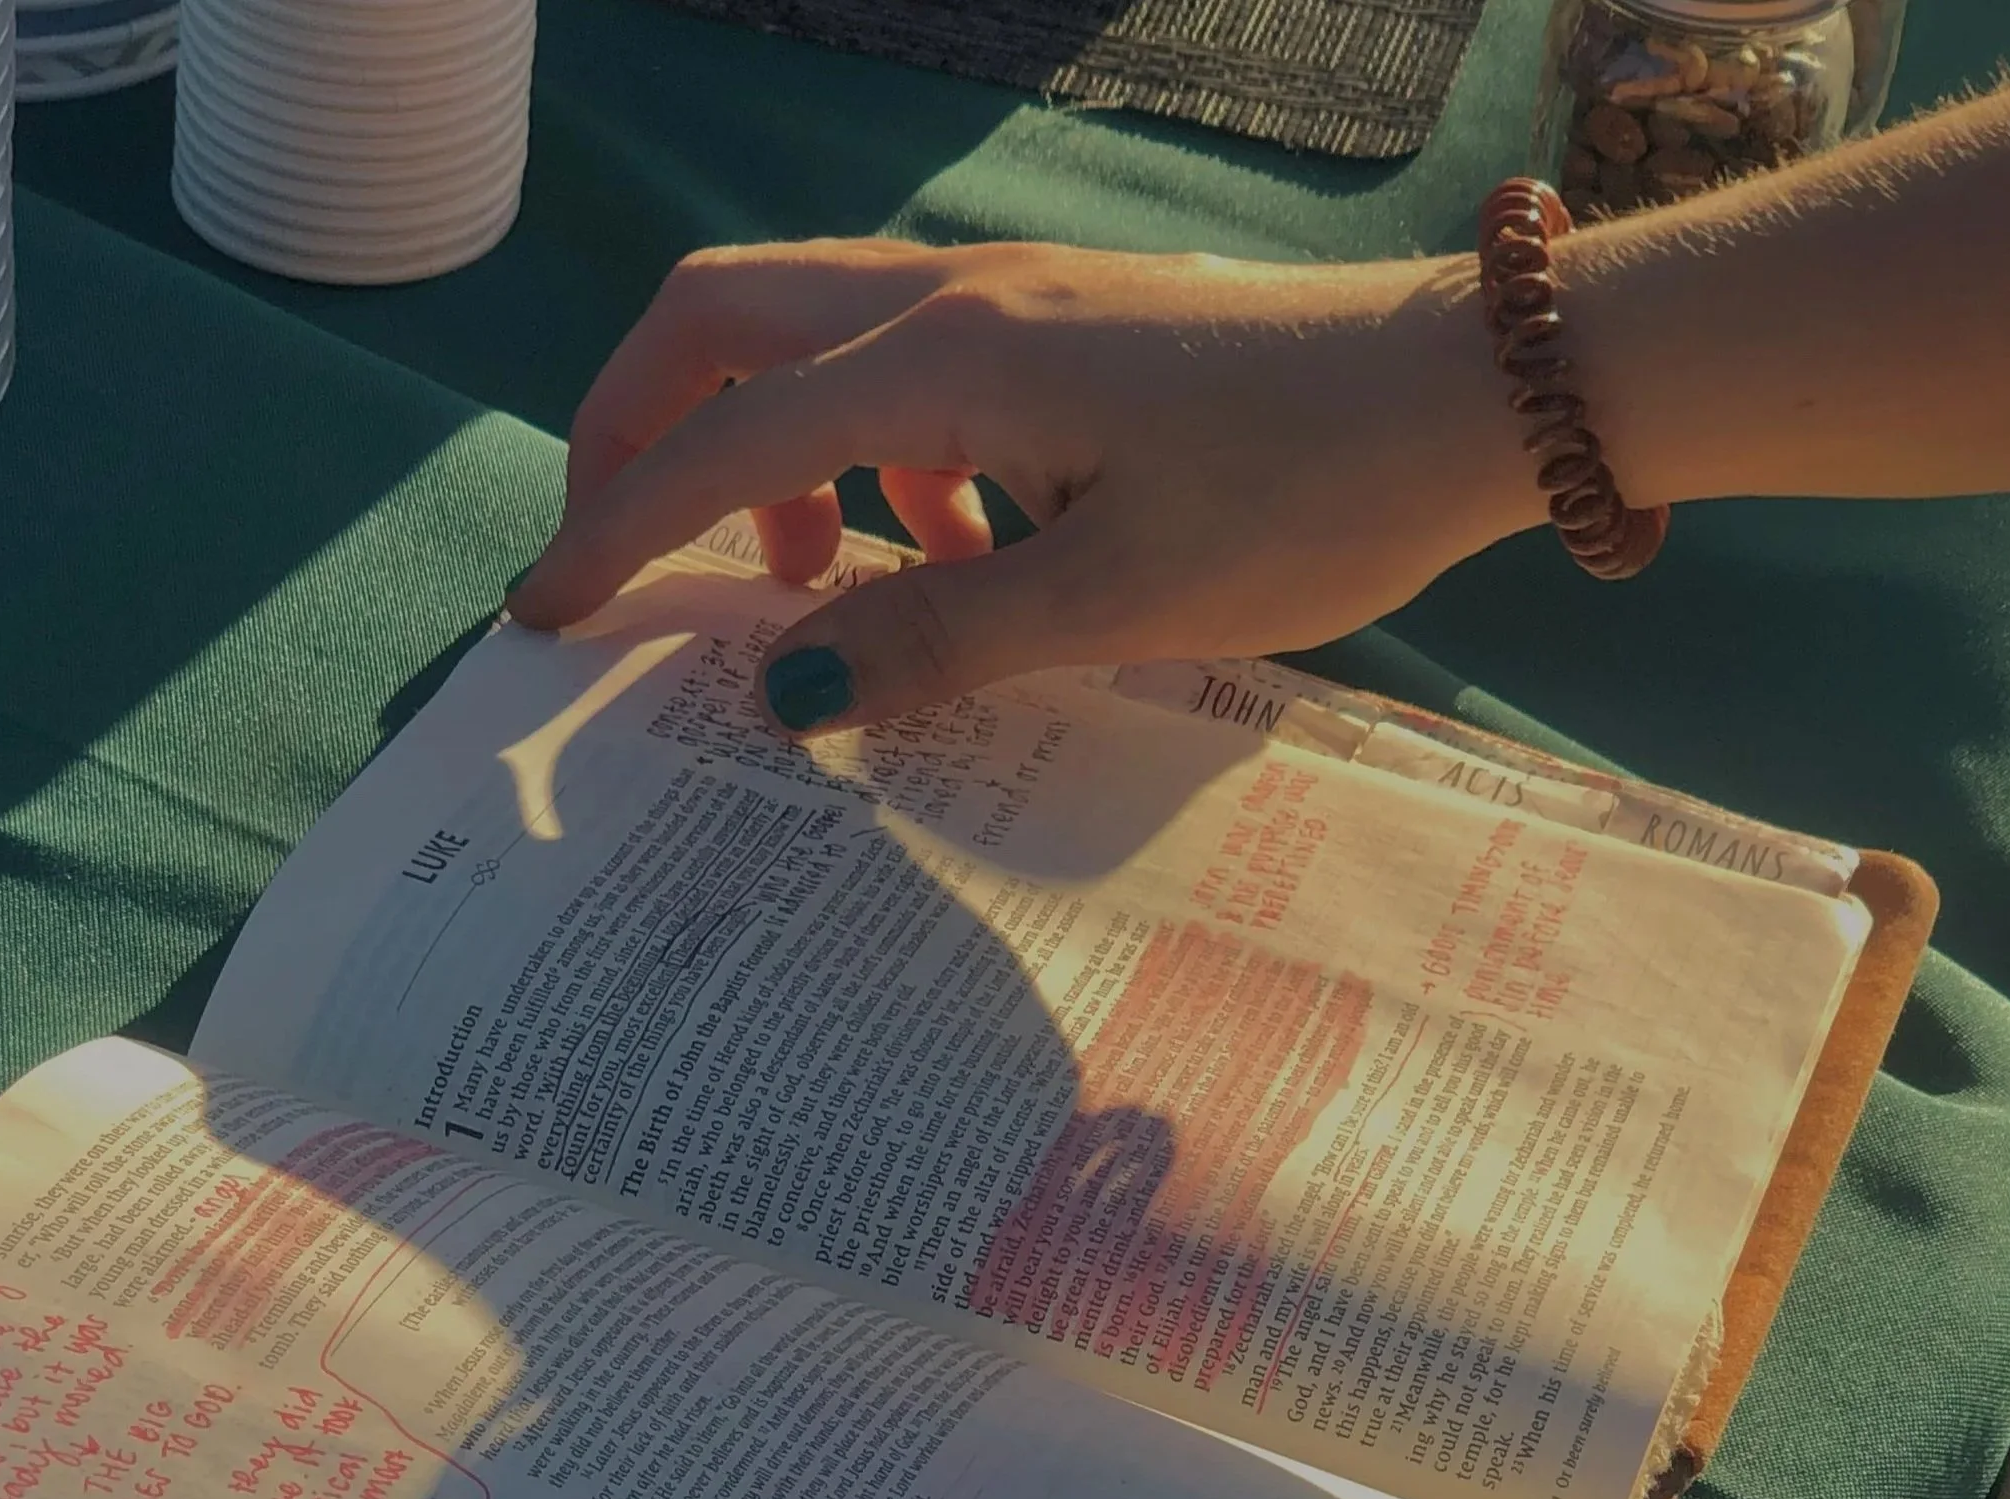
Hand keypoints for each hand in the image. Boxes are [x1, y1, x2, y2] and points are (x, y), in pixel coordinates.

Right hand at [508, 238, 1533, 734]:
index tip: (545, 618)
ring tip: (818, 597)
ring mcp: (1007, 296)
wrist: (1464, 395)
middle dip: (638, 433)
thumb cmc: (1306, 500)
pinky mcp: (1057, 324)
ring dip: (766, 457)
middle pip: (723, 320)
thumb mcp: (1114, 599)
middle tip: (615, 559)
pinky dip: (870, 461)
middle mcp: (953, 297)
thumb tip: (781, 690)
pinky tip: (947, 553)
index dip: (619, 531)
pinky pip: (903, 371)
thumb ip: (934, 637)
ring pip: (809, 341)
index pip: (724, 442)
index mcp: (945, 361)